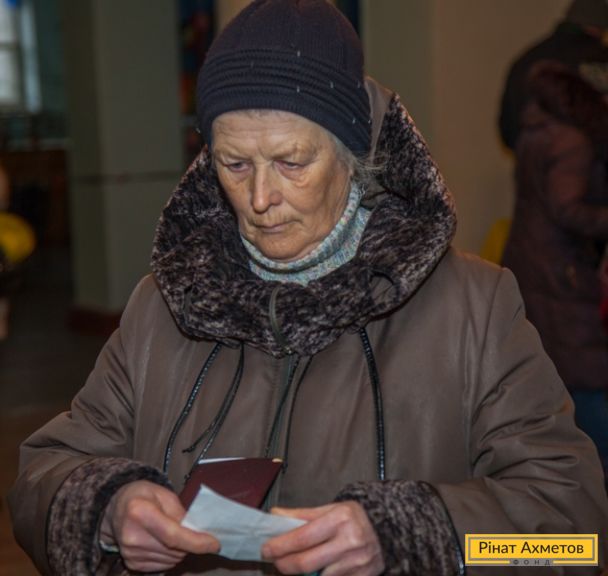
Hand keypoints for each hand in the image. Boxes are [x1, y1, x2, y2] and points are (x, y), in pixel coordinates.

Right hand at [99, 480, 219, 572]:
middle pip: (174, 550)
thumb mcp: (163, 493)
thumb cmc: (142, 496)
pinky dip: (170, 555)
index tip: (214, 543)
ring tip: (175, 533)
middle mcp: (133, 536)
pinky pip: (163, 565)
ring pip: (171, 560)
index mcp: (140, 512)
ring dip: (181, 550)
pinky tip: (165, 542)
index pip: (173, 535)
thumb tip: (197, 531)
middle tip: (192, 530)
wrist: (115, 509)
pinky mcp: (132, 563)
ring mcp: (131, 553)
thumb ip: (180, 512)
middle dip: (191, 543)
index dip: (197, 542)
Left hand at [261, 501, 383, 575]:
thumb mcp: (330, 508)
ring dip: (301, 575)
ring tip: (294, 566)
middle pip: (306, 563)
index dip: (280, 546)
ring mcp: (356, 564)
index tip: (265, 549)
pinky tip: (315, 572)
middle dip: (284, 565)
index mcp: (339, 518)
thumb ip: (301, 514)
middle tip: (275, 561)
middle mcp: (349, 542)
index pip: (302, 537)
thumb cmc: (353, 517)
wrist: (388, 529)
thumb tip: (273, 515)